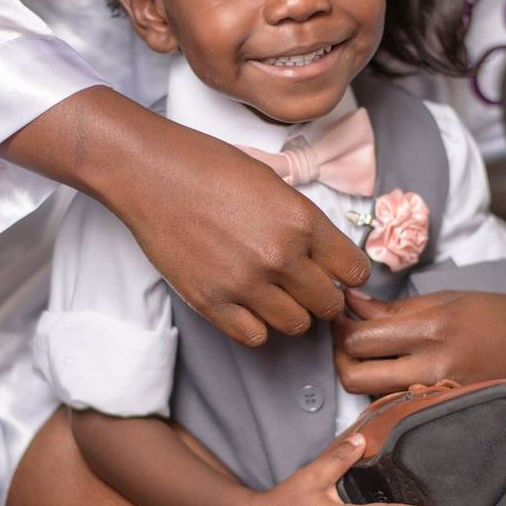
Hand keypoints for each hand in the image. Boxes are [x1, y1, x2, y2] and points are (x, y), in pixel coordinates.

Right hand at [0, 87, 369, 346]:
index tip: (337, 273)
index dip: (348, 274)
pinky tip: (248, 304)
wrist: (150, 173)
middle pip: (329, 304)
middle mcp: (280, 256)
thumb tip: (327, 259)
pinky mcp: (212, 302)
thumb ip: (304, 224)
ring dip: (291, 312)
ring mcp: (246, 283)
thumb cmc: (210, 168)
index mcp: (302, 221)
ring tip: (274, 293)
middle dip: (323, 297)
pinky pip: (256, 337)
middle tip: (306, 287)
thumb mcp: (274, 183)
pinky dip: (256, 325)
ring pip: (296, 325)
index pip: (355, 271)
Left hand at [333, 289, 505, 397]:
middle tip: (346, 341)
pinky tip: (394, 376)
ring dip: (360, 375)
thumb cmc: (500, 316)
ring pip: (372, 396)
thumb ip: (394, 309)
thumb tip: (351, 305)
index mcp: (433, 329)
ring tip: (371, 356)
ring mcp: (439, 396)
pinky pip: (398, 408)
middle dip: (340, 357)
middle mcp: (433, 368)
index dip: (339, 328)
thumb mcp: (446, 300)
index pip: (359, 339)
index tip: (340, 317)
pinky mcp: (446, 413)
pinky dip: (386, 393)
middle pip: (353, 377)